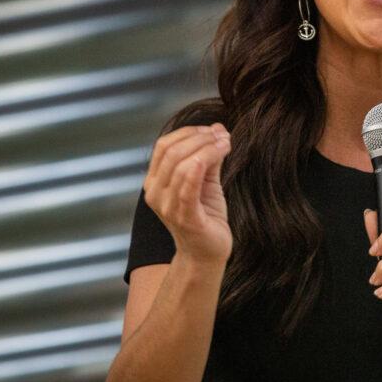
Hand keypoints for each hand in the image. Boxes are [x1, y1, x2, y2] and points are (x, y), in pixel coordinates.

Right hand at [143, 123, 232, 266]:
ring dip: (207, 149)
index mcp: (155, 181)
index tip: (213, 130)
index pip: (164, 146)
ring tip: (226, 144)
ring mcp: (167, 206)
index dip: (189, 132)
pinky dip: (201, 166)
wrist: (206, 253)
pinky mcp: (184, 217)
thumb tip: (218, 129)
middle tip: (224, 136)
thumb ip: (209, 157)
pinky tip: (217, 154)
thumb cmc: (206, 216)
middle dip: (201, 138)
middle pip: (172, 152)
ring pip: (181, 165)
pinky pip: (188, 187)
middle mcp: (155, 192)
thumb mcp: (207, 181)